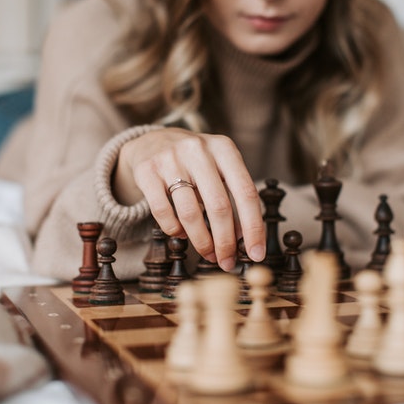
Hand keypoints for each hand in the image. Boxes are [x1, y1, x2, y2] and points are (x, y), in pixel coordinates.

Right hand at [115, 128, 265, 270]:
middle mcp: (199, 150)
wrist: (152, 141)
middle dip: (225, 241)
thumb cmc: (195, 162)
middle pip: (219, 206)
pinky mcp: (147, 171)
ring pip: (190, 213)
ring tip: (207, 253)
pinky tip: (182, 234)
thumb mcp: (219, 169)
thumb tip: (245, 239)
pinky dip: (175, 230)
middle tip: (227, 262)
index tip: (256, 254)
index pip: (246, 193)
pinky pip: (163, 212)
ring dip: (202, 241)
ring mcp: (171, 159)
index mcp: (224, 148)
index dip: (254, 227)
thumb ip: (233, 197)